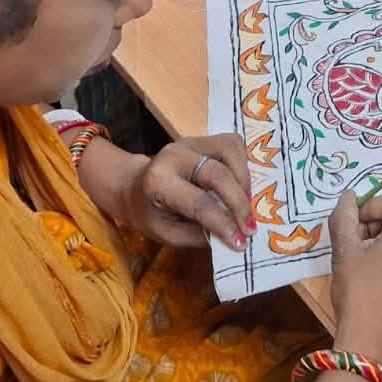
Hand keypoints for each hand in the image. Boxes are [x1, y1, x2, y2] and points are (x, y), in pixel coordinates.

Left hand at [118, 134, 256, 249]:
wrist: (132, 184)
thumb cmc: (147, 212)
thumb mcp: (164, 233)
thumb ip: (197, 235)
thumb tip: (232, 238)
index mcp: (159, 182)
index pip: (199, 203)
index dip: (223, 224)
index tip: (240, 243)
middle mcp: (175, 155)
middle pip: (219, 174)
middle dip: (239, 203)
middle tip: (250, 228)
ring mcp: (191, 142)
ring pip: (230, 151)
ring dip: (244, 180)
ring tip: (246, 204)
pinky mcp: (203, 137)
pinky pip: (233, 144)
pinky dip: (243, 164)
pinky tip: (241, 185)